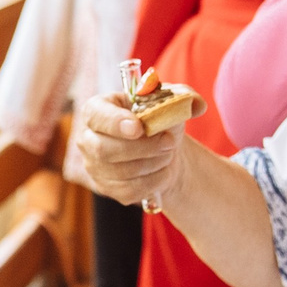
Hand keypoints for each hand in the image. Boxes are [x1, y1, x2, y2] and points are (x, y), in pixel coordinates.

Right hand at [69, 92, 183, 208]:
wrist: (163, 149)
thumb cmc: (159, 120)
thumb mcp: (170, 101)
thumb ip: (184, 96)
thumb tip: (197, 104)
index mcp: (97, 109)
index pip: (96, 116)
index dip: (115, 123)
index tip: (138, 127)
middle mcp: (88, 138)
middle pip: (104, 149)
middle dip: (143, 148)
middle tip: (169, 142)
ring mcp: (94, 166)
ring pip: (120, 172)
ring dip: (152, 163)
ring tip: (168, 154)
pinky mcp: (107, 188)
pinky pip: (129, 190)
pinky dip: (153, 181)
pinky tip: (163, 171)